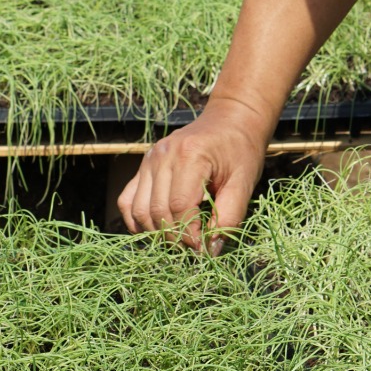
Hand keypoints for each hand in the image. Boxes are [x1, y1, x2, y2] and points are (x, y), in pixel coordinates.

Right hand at [118, 101, 269, 253]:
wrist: (231, 119)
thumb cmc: (241, 150)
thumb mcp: (243, 183)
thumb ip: (229, 217)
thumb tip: (210, 250)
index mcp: (190, 156)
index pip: (180, 208)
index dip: (189, 235)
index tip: (204, 249)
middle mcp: (163, 155)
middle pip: (158, 211)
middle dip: (175, 238)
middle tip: (193, 249)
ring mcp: (149, 159)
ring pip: (140, 210)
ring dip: (156, 233)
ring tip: (178, 240)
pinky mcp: (144, 164)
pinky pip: (127, 199)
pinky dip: (136, 220)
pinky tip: (154, 230)